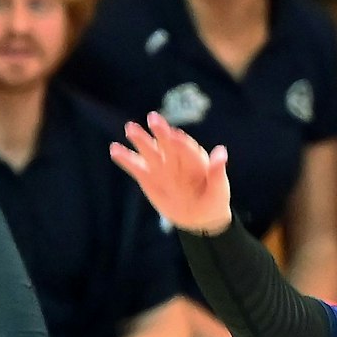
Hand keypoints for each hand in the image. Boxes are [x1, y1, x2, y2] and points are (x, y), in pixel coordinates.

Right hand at [110, 112, 233, 235]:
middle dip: (161, 132)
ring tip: (130, 128)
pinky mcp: (149, 177)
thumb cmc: (213, 201)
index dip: (181, 143)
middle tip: (153, 118)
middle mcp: (177, 159)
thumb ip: (217, 173)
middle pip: (167, 144)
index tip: (173, 136)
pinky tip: (114, 149)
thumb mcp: (219, 190)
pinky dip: (125, 158)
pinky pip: (136, 167)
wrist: (199, 217)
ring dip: (140, 139)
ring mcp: (162, 167)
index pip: (187, 149)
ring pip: (150, 151)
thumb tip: (222, 152)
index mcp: (195, 159)